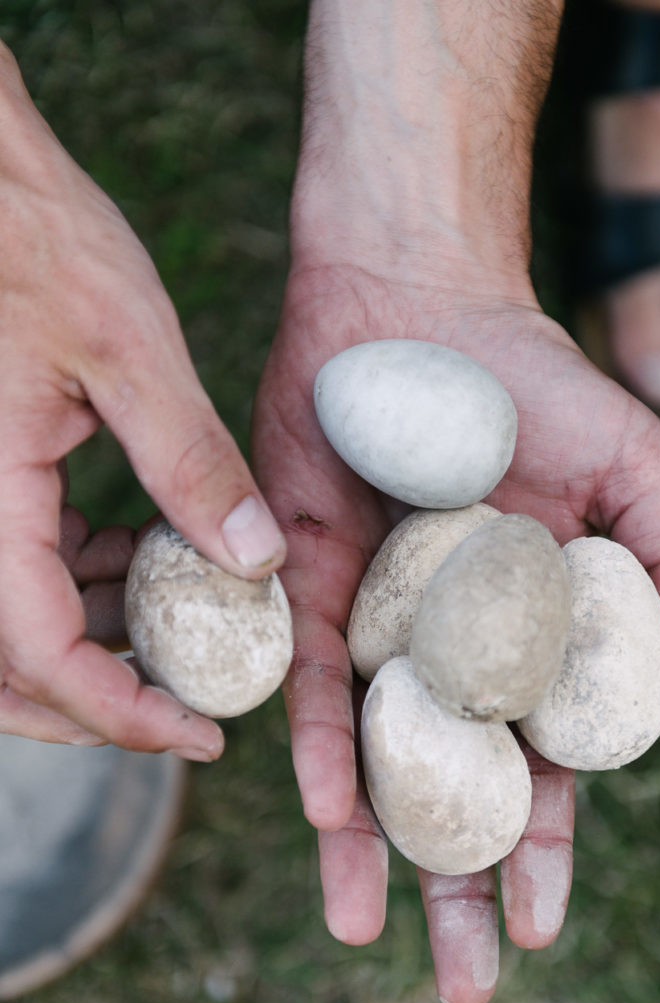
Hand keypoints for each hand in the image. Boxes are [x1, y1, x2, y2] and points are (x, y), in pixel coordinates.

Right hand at [0, 44, 284, 755]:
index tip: (204, 733)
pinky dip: (77, 585)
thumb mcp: (128, 348)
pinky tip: (142, 552)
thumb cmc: (33, 238)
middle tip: (188, 711)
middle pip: (5, 672)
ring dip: (92, 644)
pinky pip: (14, 570)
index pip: (39, 656)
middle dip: (96, 705)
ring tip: (185, 620)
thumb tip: (260, 562)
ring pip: (9, 629)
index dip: (121, 714)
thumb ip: (190, 462)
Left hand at [253, 261, 659, 1002]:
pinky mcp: (306, 588)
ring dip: (369, 848)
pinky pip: (314, 681)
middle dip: (455, 887)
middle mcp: (446, 651)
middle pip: (451, 789)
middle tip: (460, 983)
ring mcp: (375, 626)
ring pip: (372, 759)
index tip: (538, 925)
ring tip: (365, 932)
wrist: (415, 302)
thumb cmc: (534, 382)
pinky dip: (322, 744)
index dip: (540, 848)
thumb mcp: (630, 471)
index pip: (537, 766)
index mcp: (525, 638)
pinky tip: (327, 811)